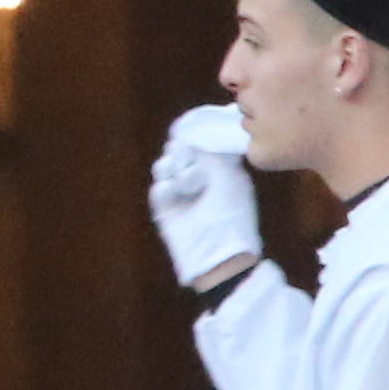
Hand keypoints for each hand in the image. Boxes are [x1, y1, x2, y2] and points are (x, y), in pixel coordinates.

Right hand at [150, 105, 261, 287]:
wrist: (216, 255)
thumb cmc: (230, 215)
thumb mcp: (227, 178)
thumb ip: (209, 154)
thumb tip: (190, 138)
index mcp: (222, 169)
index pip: (203, 143)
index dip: (196, 137)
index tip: (192, 135)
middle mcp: (202, 178)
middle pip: (180, 151)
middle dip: (181, 153)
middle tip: (188, 164)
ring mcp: (183, 193)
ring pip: (165, 167)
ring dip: (170, 170)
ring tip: (181, 184)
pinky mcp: (166, 209)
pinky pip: (158, 188)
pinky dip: (164, 190)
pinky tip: (173, 197)